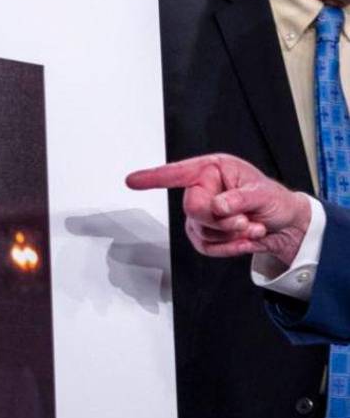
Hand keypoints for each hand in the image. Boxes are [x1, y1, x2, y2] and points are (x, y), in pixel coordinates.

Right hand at [126, 153, 310, 265]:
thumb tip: (219, 205)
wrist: (285, 227)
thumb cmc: (275, 201)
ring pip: (200, 231)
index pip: (178, 173)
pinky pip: (205, 247)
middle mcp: (203, 188)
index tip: (132, 181)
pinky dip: (228, 248)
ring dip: (230, 236)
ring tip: (251, 228)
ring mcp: (200, 213)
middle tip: (244, 220)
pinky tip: (244, 240)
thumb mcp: (264, 194)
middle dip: (222, 221)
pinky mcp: (203, 233)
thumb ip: (240, 198)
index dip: (154, 178)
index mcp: (213, 170)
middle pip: (193, 209)